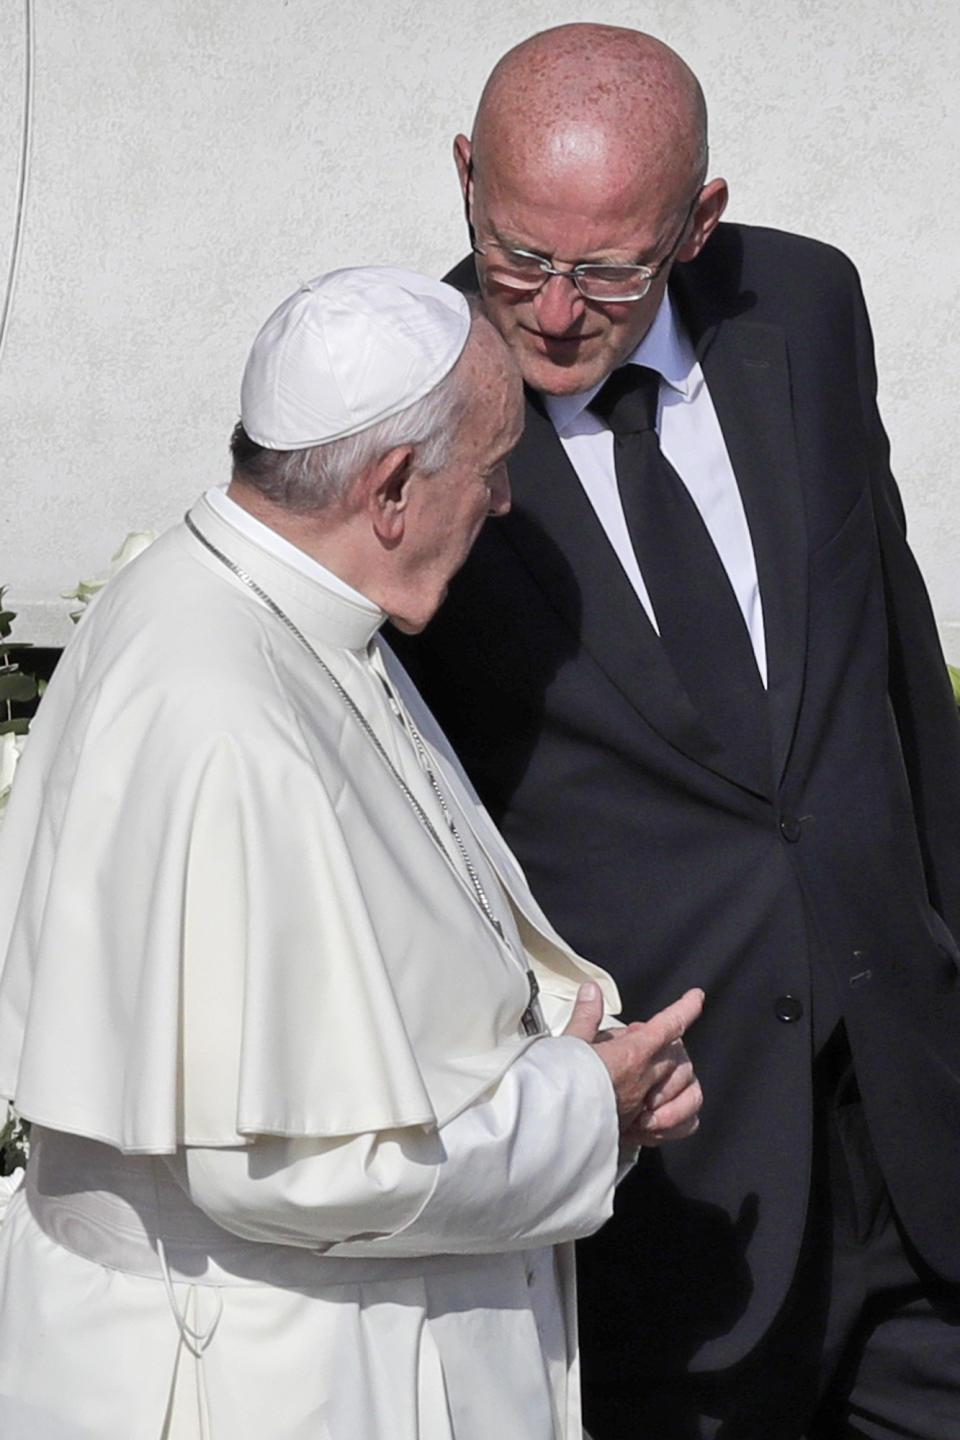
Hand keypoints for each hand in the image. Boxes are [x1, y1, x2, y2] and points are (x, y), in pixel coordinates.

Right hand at [563, 982, 703, 1145]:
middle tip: (642, 1039)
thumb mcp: (571, 1042)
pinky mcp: (644, 1131)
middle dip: (670, 1043)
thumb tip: (592, 991)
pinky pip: (683, 1124)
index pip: (669, 1025)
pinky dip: (683, 1114)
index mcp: (631, 1055)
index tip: (696, 997)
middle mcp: (645, 1081)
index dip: (686, 1008)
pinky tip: (670, 1107)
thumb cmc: (559, 1085)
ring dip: (679, 1078)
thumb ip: (587, 1015)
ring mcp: (648, 1107)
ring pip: (689, 1088)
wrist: (552, 1124)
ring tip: (659, 1073)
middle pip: (678, 1055)